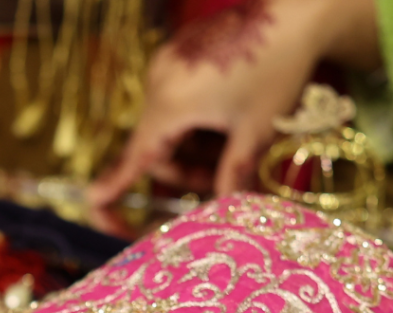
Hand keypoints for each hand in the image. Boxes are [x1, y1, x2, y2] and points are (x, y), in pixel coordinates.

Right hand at [88, 0, 379, 204]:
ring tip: (232, 150)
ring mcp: (170, 65)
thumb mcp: (256, 133)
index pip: (136, 156)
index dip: (116, 185)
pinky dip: (196, 124)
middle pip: (157, 146)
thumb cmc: (278, 71)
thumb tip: (220, 213)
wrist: (297, 13)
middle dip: (183, 172)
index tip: (95, 205)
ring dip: (193, 149)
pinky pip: (177, 103)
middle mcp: (160, 80)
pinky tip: (227, 123)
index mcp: (171, 102)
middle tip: (221, 181)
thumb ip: (231, 176)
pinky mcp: (182, 55)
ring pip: (169, 126)